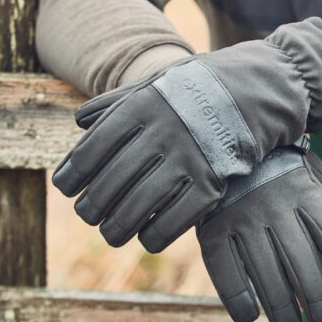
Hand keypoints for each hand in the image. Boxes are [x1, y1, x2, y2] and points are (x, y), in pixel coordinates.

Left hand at [52, 18, 321, 252]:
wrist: (257, 91)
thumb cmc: (199, 89)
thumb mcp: (157, 83)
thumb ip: (117, 102)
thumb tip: (79, 122)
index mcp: (140, 107)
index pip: (92, 150)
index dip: (72, 174)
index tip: (64, 188)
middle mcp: (160, 133)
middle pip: (110, 182)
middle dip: (91, 206)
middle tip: (87, 215)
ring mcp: (188, 159)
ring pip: (138, 206)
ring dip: (117, 227)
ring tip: (111, 233)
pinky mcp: (212, 182)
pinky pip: (174, 220)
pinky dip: (155, 235)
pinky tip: (148, 238)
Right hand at [198, 146, 321, 321]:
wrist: (217, 138)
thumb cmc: (273, 159)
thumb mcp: (308, 167)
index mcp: (306, 192)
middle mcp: (276, 207)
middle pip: (305, 270)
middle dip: (319, 304)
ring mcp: (242, 220)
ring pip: (269, 282)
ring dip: (283, 312)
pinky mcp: (212, 231)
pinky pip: (229, 278)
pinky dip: (241, 304)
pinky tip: (249, 315)